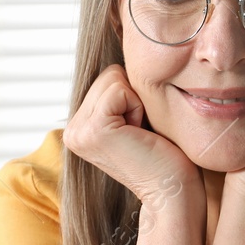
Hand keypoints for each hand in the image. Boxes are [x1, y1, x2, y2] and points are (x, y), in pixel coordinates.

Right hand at [63, 64, 198, 206]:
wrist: (173, 191)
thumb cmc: (164, 155)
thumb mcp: (133, 119)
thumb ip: (118, 96)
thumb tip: (123, 53)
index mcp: (78, 127)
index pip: (107, 78)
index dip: (132, 97)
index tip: (138, 131)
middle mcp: (72, 130)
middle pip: (108, 74)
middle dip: (133, 98)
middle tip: (140, 134)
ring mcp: (78, 131)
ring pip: (114, 78)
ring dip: (136, 103)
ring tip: (140, 135)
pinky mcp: (94, 130)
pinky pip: (120, 89)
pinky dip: (137, 107)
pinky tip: (139, 135)